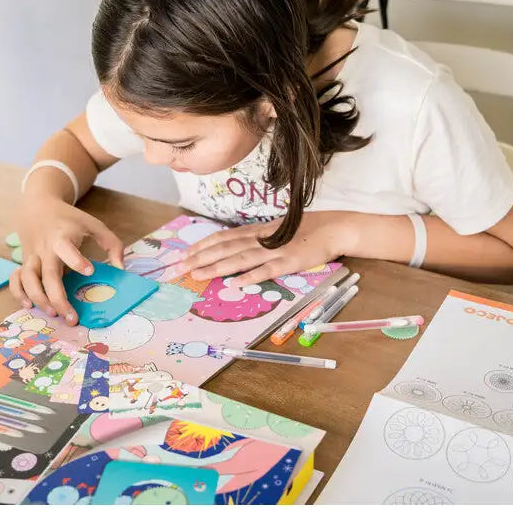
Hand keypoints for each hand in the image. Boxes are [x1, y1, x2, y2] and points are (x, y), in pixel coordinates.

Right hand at [9, 192, 124, 323]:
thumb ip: (112, 244)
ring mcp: (32, 257)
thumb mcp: (94, 225)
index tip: (90, 270)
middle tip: (72, 318)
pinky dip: (18, 293)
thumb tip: (121, 269)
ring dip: (38, 298)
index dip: (76, 260)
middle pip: (48, 275)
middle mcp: (45, 249)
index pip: (67, 249)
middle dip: (58, 298)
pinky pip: (15, 279)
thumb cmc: (70, 220)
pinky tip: (29, 305)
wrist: (38, 207)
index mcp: (62, 237)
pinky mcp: (24, 263)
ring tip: (53, 313)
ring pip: (28, 279)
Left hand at [181, 211, 357, 286]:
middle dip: (200, 258)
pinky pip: (266, 270)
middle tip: (179, 267)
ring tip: (197, 275)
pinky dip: (250, 277)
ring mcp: (275, 251)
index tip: (184, 253)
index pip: (223, 238)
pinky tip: (234, 284)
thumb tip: (235, 244)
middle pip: (225, 248)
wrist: (334, 228)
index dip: (202, 245)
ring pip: (239, 259)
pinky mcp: (289, 263)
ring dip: (216, 267)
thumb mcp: (276, 230)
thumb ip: (257, 237)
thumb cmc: (305, 229)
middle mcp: (261, 239)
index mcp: (257, 231)